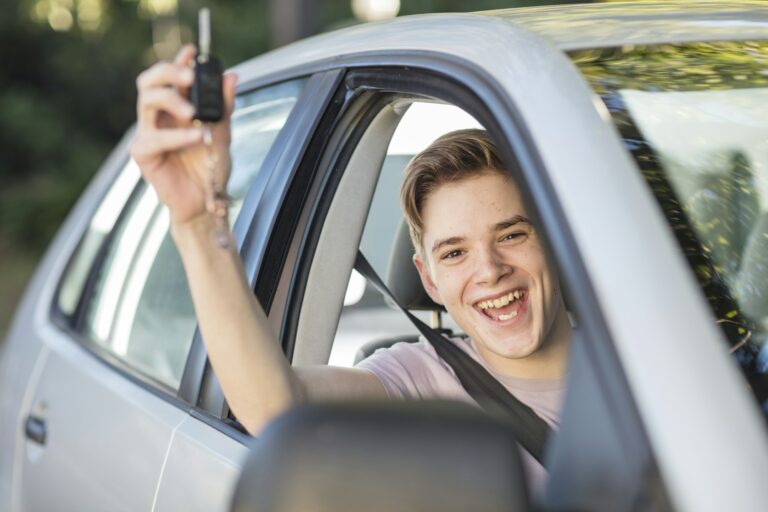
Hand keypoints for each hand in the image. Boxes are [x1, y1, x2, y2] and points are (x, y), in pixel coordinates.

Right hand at [130, 45, 237, 225]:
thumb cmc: (209, 168)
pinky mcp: (143, 155)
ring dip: (170, 100)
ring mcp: (148, 134)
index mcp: (174, 108)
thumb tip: (232, 77)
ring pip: (145, 102)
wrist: (206, 202)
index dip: (179, 61)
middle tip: (189, 77)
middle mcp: (158, 117)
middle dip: (168, 73)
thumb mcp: (223, 133)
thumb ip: (224, 107)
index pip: (170, 77)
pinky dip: (175, 136)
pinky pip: (153, 138)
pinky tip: (195, 136)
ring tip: (192, 112)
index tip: (194, 51)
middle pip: (149, 82)